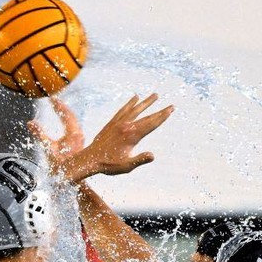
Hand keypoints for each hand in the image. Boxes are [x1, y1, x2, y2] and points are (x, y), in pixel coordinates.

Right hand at [27, 97, 84, 165]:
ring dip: (65, 114)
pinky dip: (67, 121)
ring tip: (57, 107)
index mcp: (73, 135)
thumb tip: (30, 122)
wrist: (70, 180)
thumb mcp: (47, 150)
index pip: (66, 115)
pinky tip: (62, 121)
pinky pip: (73, 128)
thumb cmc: (60, 167)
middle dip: (62, 108)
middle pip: (71, 116)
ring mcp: (79, 140)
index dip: (59, 106)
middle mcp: (78, 136)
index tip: (52, 98)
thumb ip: (39, 135)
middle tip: (53, 100)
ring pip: (73, 122)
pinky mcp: (78, 144)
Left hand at [58, 94, 173, 181]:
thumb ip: (140, 159)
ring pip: (135, 109)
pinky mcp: (112, 123)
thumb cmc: (109, 165)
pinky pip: (123, 110)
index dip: (162, 117)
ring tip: (155, 95)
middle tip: (171, 105)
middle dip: (159, 111)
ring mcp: (119, 123)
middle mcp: (126, 126)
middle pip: (146, 116)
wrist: (90, 159)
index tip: (171, 110)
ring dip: (146, 102)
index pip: (151, 124)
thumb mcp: (126, 166)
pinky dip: (130, 103)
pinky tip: (135, 97)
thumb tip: (153, 155)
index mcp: (132, 136)